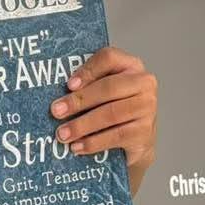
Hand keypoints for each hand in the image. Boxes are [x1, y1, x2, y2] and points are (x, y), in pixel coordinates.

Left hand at [50, 46, 157, 187]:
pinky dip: (93, 142)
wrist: (137, 140)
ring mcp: (148, 107)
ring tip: (62, 134)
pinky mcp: (145, 132)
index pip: (109, 58)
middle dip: (79, 101)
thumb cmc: (113, 108)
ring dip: (82, 125)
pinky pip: (116, 136)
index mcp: (130, 65)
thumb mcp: (101, 92)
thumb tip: (57, 95)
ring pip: (111, 114)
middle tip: (56, 111)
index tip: (68, 85)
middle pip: (109, 87)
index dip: (88, 70)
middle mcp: (144, 83)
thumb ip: (86, 85)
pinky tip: (77, 147)